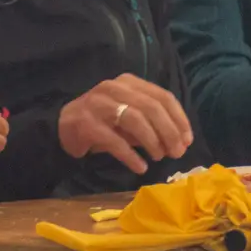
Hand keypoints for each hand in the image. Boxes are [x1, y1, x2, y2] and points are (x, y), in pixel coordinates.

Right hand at [57, 74, 193, 174]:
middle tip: (177, 153)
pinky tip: (140, 167)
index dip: (178, 119)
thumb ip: (153, 125)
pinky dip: (131, 156)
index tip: (187, 140)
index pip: (162, 96)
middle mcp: (114, 88)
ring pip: (135, 120)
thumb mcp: (129, 118)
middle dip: (169, 132)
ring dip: (152, 142)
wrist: (62, 127)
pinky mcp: (86, 124)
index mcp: (129, 82)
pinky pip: (114, 141)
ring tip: (159, 158)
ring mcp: (98, 104)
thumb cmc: (103, 122)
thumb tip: (180, 140)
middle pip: (151, 107)